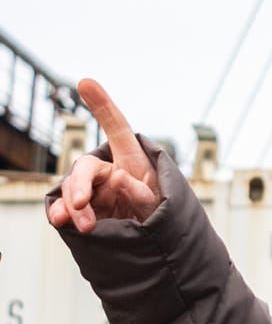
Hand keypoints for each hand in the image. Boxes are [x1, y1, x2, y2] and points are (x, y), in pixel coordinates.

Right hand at [47, 79, 160, 232]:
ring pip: (74, 189)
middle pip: (86, 167)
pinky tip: (59, 220)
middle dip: (80, 184)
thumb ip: (141, 192)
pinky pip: (65, 206)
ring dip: (73, 205)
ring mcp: (95, 189)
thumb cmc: (159, 213)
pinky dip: (60, 212)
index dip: (102, 104)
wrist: (152, 241)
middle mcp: (109, 170)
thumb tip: (117, 178)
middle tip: (81, 203)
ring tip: (84, 226)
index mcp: (133, 159)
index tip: (85, 82)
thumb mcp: (157, 203)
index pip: (117, 128)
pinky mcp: (84, 208)